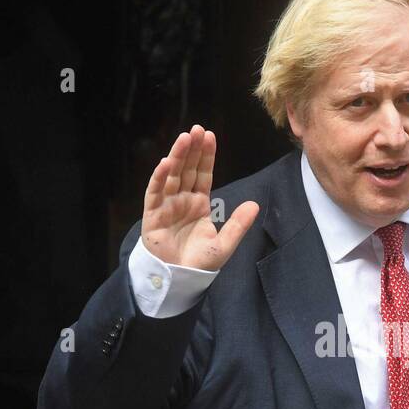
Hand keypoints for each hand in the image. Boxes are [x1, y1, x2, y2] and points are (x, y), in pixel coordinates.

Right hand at [140, 124, 259, 270]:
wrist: (179, 280)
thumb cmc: (199, 263)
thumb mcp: (224, 244)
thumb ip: (238, 224)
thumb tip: (255, 204)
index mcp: (199, 203)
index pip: (203, 174)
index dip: (206, 156)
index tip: (210, 136)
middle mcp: (182, 200)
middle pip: (188, 169)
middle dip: (192, 149)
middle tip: (198, 129)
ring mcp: (167, 206)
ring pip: (172, 175)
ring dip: (178, 156)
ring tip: (185, 138)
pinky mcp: (153, 215)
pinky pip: (155, 193)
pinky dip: (160, 178)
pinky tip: (167, 163)